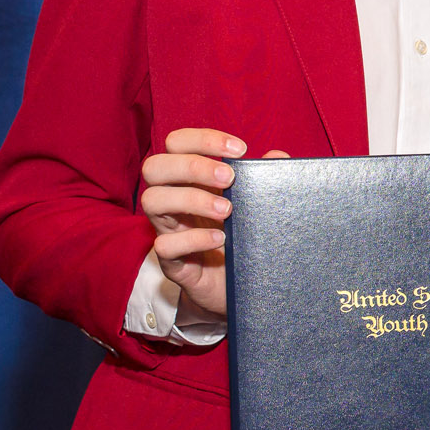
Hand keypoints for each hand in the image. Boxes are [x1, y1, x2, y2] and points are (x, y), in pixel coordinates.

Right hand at [138, 128, 286, 317]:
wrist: (238, 290)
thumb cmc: (244, 238)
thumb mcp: (256, 205)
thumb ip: (265, 179)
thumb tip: (277, 156)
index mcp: (188, 180)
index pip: (176, 144)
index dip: (202, 139)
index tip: (240, 149)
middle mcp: (172, 201)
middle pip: (154, 167)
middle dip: (193, 165)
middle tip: (229, 178)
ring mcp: (168, 231)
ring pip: (152, 201)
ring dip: (191, 199)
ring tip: (228, 210)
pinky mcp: (173, 262)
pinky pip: (165, 246)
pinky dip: (193, 239)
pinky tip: (220, 239)